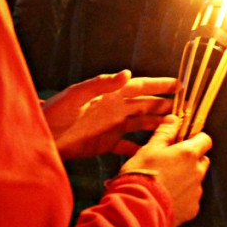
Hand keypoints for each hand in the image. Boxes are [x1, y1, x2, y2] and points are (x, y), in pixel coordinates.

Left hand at [43, 70, 176, 159]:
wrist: (40, 136)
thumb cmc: (55, 112)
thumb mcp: (77, 95)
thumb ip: (102, 84)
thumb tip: (127, 73)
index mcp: (111, 93)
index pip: (141, 86)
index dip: (161, 85)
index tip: (179, 85)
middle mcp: (115, 108)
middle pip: (146, 104)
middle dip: (165, 105)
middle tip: (186, 109)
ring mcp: (112, 126)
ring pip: (141, 123)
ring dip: (158, 125)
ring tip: (176, 129)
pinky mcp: (106, 143)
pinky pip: (128, 145)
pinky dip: (140, 147)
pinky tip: (153, 152)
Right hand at [121, 116, 210, 226]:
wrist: (137, 210)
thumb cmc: (141, 176)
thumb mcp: (148, 150)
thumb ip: (164, 133)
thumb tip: (174, 119)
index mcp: (188, 154)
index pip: (205, 140)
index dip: (196, 139)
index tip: (184, 142)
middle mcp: (197, 172)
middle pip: (202, 161)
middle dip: (191, 161)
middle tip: (171, 164)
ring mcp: (196, 192)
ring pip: (196, 180)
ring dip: (186, 180)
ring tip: (165, 184)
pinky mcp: (192, 209)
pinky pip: (191, 199)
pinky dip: (182, 198)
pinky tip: (166, 199)